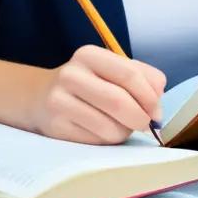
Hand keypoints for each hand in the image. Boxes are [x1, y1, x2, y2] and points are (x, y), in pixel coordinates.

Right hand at [29, 45, 166, 144]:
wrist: (39, 97)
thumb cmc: (88, 83)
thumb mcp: (111, 70)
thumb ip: (143, 79)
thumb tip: (158, 107)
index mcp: (89, 55)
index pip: (130, 75)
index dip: (150, 96)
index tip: (156, 110)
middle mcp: (71, 75)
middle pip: (119, 101)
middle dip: (141, 118)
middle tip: (146, 124)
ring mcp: (60, 101)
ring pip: (109, 127)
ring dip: (125, 132)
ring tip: (122, 127)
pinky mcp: (56, 127)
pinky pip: (96, 141)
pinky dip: (108, 140)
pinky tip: (103, 132)